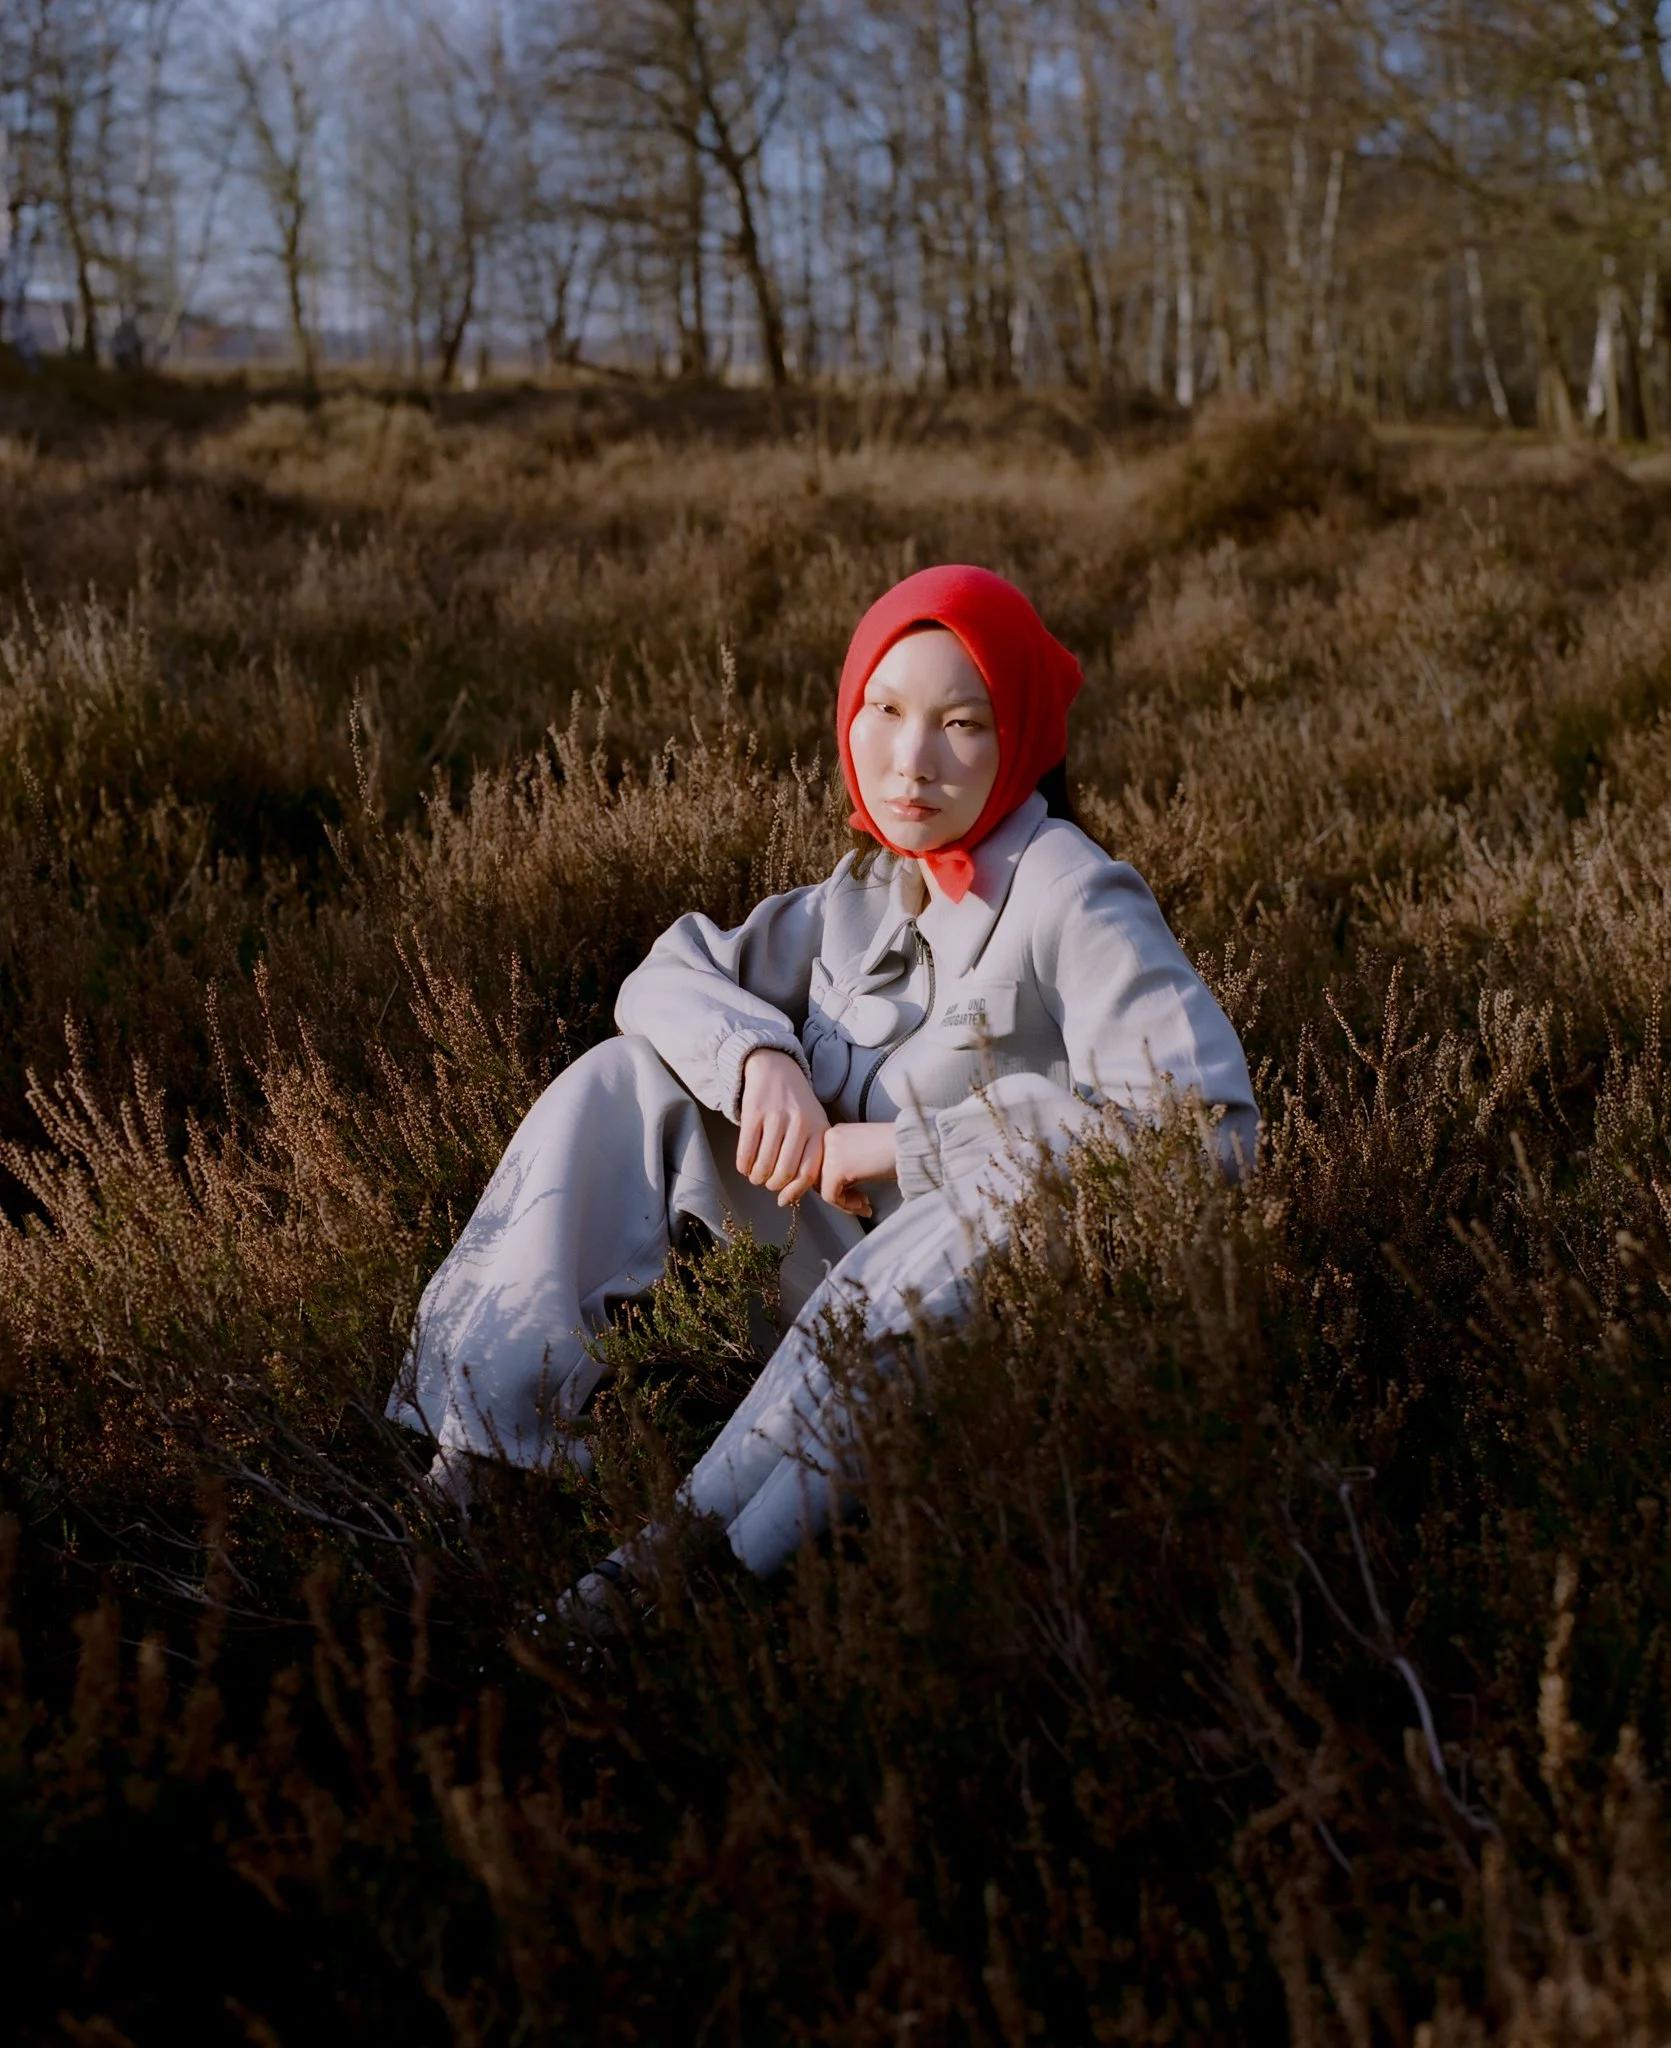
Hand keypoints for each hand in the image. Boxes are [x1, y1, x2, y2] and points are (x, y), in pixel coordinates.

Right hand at [737, 1049, 829, 1206]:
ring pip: (764, 1165)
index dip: (794, 1192)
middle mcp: (800, 1124)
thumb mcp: (813, 1124)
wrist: (775, 1068)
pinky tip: (745, 1166)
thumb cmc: (796, 1104)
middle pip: (784, 1172)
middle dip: (773, 1185)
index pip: (808, 1172)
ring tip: (756, 1176)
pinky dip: (743, 1166)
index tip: (784, 1198)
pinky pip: (746, 1151)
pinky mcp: (754, 1113)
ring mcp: (776, 1118)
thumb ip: (810, 1154)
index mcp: (818, 1130)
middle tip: (768, 1183)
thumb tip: (796, 1193)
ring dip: (756, 1177)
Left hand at [818, 1120, 898, 1218]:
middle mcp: (828, 1138)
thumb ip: (847, 1162)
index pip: (822, 1165)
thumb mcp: (864, 1152)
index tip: (857, 1194)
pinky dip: (847, 1206)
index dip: (837, 1184)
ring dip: (844, 1202)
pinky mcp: (836, 1168)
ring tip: (865, 1205)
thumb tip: (836, 1186)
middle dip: (839, 1194)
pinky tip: (866, 1205)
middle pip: (819, 1176)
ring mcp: (830, 1152)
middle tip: (861, 1202)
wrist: (911, 1144)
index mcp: (835, 1133)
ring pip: (823, 1188)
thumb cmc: (896, 1149)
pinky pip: (831, 1196)